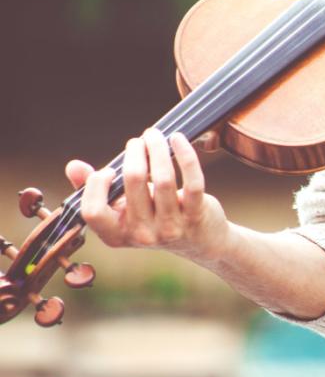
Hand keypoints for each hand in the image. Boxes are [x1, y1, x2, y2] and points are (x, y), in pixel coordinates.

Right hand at [65, 128, 229, 262]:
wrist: (199, 241)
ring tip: (154, 135)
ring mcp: (170, 227)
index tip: (110, 169)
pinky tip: (178, 139)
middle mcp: (142, 234)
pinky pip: (193, 182)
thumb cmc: (153, 218)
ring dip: (157, 148)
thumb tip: (73, 166)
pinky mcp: (196, 216)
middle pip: (133, 181)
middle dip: (134, 152)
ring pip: (163, 179)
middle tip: (139, 141)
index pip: (93, 211)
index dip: (96, 185)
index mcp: (116, 235)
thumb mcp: (121, 209)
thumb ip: (94, 189)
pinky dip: (185, 156)